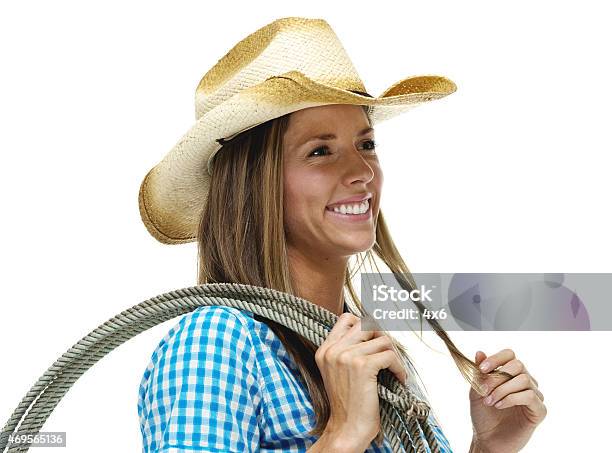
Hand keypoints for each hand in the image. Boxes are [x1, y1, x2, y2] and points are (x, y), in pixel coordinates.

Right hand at [314, 313, 407, 449]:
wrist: (346, 429)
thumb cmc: (348, 404)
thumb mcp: (338, 372)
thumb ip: (347, 351)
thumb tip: (374, 331)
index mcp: (325, 350)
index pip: (347, 319)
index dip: (366, 326)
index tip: (377, 342)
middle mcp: (333, 350)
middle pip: (368, 325)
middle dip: (384, 339)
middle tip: (389, 356)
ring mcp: (346, 356)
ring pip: (383, 340)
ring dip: (394, 355)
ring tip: (395, 370)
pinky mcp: (362, 366)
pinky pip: (390, 355)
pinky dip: (399, 367)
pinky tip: (399, 379)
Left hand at [469, 349, 546, 452]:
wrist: (487, 439)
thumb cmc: (483, 415)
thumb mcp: (476, 390)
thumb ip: (479, 373)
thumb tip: (479, 352)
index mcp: (510, 374)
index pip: (509, 355)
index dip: (496, 358)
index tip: (482, 369)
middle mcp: (525, 382)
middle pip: (518, 365)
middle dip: (497, 376)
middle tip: (484, 390)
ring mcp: (534, 396)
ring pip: (524, 380)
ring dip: (502, 389)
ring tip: (490, 401)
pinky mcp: (539, 411)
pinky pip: (530, 396)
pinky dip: (511, 398)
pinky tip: (499, 405)